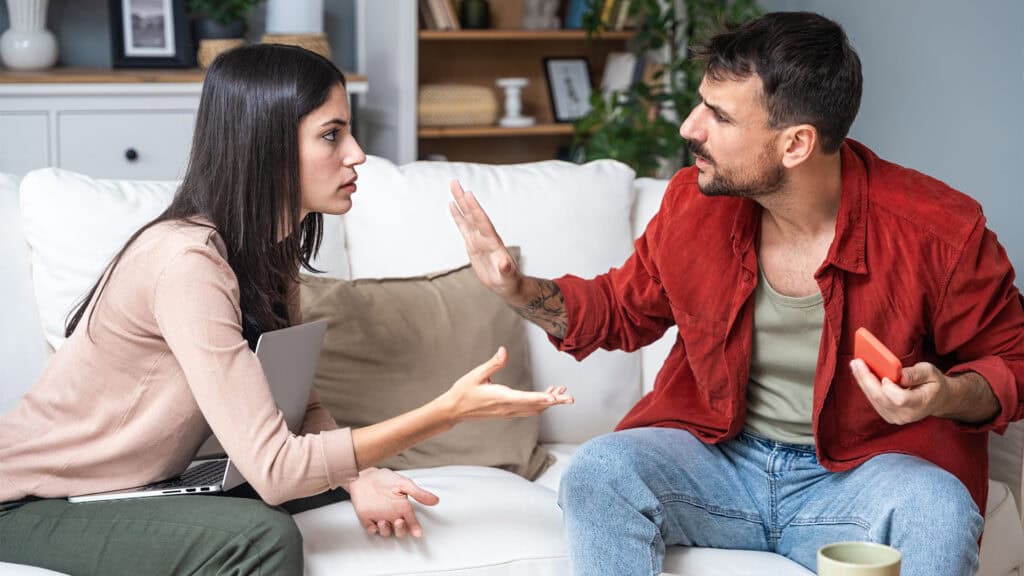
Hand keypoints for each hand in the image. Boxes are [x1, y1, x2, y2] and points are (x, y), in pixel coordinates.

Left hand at [346, 467, 438, 537]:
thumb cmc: (385, 479)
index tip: (418, 532)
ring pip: (386, 532)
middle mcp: (393, 515)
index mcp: (403, 508)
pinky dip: (373, 531)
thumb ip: (418, 493)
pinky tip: (373, 526)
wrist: (364, 476)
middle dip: (401, 530)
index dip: (415, 528)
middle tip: (399, 521)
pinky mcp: (367, 520)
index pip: (412, 522)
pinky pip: (371, 530)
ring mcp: (380, 518)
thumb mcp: (404, 483)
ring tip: (383, 521)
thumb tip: (435, 500)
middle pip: (400, 531)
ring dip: (386, 530)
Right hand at [444, 347, 573, 421]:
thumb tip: (503, 350)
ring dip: (548, 403)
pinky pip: (527, 410)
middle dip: (554, 402)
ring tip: (561, 392)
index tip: (556, 398)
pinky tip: (545, 396)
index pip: (526, 399)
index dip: (542, 398)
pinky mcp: (507, 412)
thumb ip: (493, 363)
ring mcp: (508, 412)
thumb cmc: (464, 391)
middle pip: (536, 407)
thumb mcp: (477, 374)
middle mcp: (507, 408)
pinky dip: (539, 404)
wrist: (454, 410)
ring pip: (533, 410)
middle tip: (569, 397)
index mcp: (501, 397)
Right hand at [448, 180, 522, 301]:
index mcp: (493, 243)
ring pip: (467, 217)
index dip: (475, 209)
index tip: (468, 195)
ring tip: (453, 186)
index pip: (483, 222)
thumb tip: (505, 264)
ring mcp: (478, 239)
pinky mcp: (472, 243)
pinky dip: (457, 215)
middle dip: (464, 199)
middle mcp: (485, 237)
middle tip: (455, 182)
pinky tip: (451, 205)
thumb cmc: (508, 281)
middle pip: (473, 214)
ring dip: (460, 202)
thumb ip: (505, 269)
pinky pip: (463, 226)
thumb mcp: (507, 277)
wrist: (507, 284)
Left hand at [849, 359, 949, 424]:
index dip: (890, 389)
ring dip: (862, 381)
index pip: (900, 399)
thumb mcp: (931, 373)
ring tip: (855, 364)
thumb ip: (916, 374)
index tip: (885, 377)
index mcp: (921, 403)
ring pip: (874, 399)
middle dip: (867, 379)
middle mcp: (906, 414)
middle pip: (881, 398)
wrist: (936, 400)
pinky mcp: (887, 414)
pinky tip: (859, 372)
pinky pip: (873, 400)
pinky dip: (865, 385)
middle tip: (856, 362)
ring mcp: (895, 417)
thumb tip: (900, 375)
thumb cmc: (933, 384)